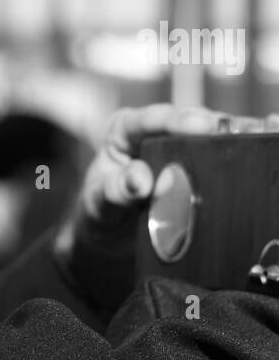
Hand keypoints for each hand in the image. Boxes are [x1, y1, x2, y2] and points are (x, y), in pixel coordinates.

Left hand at [53, 105, 278, 318]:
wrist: (110, 240)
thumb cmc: (100, 214)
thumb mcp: (98, 204)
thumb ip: (115, 190)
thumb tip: (140, 180)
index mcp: (127, 130)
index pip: (154, 119)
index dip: (180, 121)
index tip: (204, 126)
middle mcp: (159, 132)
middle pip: (194, 123)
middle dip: (222, 127)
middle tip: (247, 133)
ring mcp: (185, 149)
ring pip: (218, 135)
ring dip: (243, 137)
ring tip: (267, 136)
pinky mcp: (205, 168)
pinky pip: (228, 156)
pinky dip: (248, 154)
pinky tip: (269, 148)